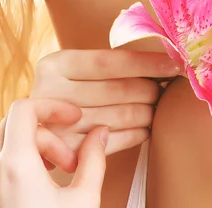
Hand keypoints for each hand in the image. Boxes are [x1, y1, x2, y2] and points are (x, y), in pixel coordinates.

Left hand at [0, 97, 108, 207]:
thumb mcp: (82, 201)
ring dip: (18, 146)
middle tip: (67, 164)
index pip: (26, 109)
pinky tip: (15, 182)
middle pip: (13, 126)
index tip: (73, 118)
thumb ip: (93, 160)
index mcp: (14, 165)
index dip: (53, 106)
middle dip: (45, 136)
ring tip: (43, 171)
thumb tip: (100, 133)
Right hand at [29, 49, 180, 171]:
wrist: (37, 124)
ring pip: (116, 117)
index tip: (173, 63)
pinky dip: (134, 135)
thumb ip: (108, 64)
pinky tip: (147, 128)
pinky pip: (111, 143)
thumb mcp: (74, 68)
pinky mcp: (65, 152)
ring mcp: (57, 124)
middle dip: (149, 90)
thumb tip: (162, 59)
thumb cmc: (67, 88)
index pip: (108, 62)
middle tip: (167, 89)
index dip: (145, 63)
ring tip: (159, 108)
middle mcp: (51, 92)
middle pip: (115, 90)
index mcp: (55, 64)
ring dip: (146, 113)